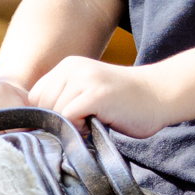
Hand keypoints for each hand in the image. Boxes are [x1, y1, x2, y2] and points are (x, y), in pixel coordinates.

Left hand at [28, 58, 178, 137]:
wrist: (160, 95)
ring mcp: (83, 79)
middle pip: (41, 106)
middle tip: (83, 123)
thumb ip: (64, 100)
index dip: (46, 115)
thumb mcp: (87, 91)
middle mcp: (71, 68)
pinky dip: (79, 128)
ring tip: (92, 122)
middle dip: (57, 122)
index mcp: (67, 66)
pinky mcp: (95, 94)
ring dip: (70, 126)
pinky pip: (68, 117)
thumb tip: (35, 126)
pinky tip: (96, 125)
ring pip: (53, 113)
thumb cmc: (125, 102)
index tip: (67, 122)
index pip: (35, 97)